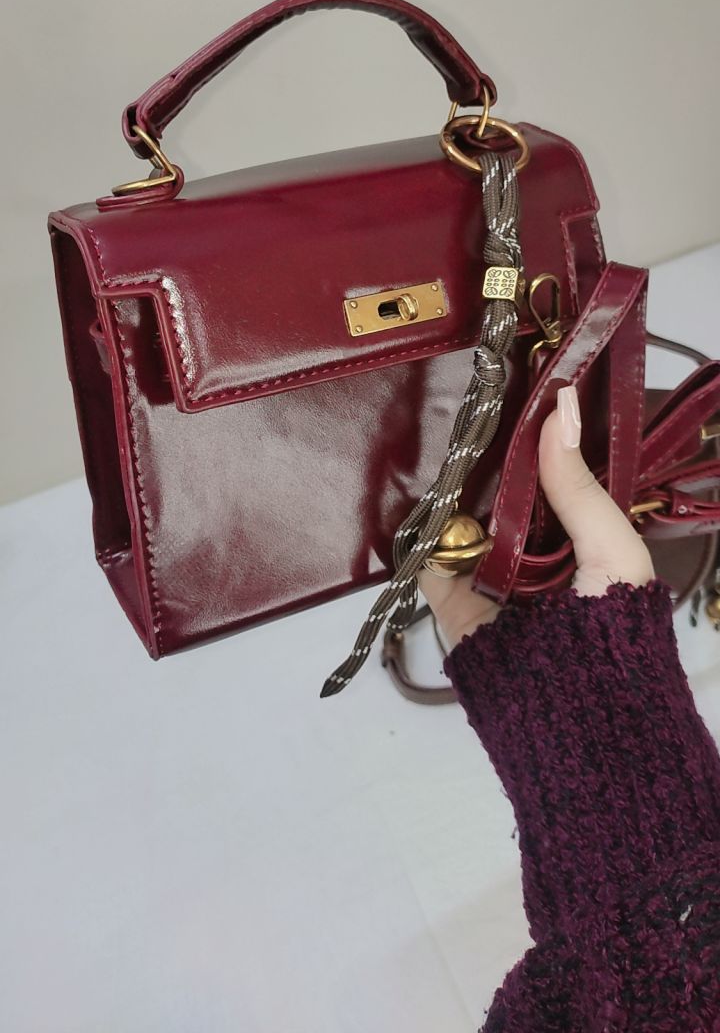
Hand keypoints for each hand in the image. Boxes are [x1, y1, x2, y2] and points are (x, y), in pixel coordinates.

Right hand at [417, 384, 655, 651]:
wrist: (576, 714)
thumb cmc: (611, 628)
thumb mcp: (612, 549)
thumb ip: (580, 485)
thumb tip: (561, 408)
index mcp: (576, 539)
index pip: (548, 480)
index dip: (530, 442)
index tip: (510, 393)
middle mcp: (531, 553)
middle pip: (499, 496)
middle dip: (483, 461)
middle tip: (464, 408)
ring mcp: (488, 576)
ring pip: (461, 521)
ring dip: (449, 490)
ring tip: (431, 437)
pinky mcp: (450, 601)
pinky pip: (428, 558)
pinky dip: (417, 531)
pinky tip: (409, 493)